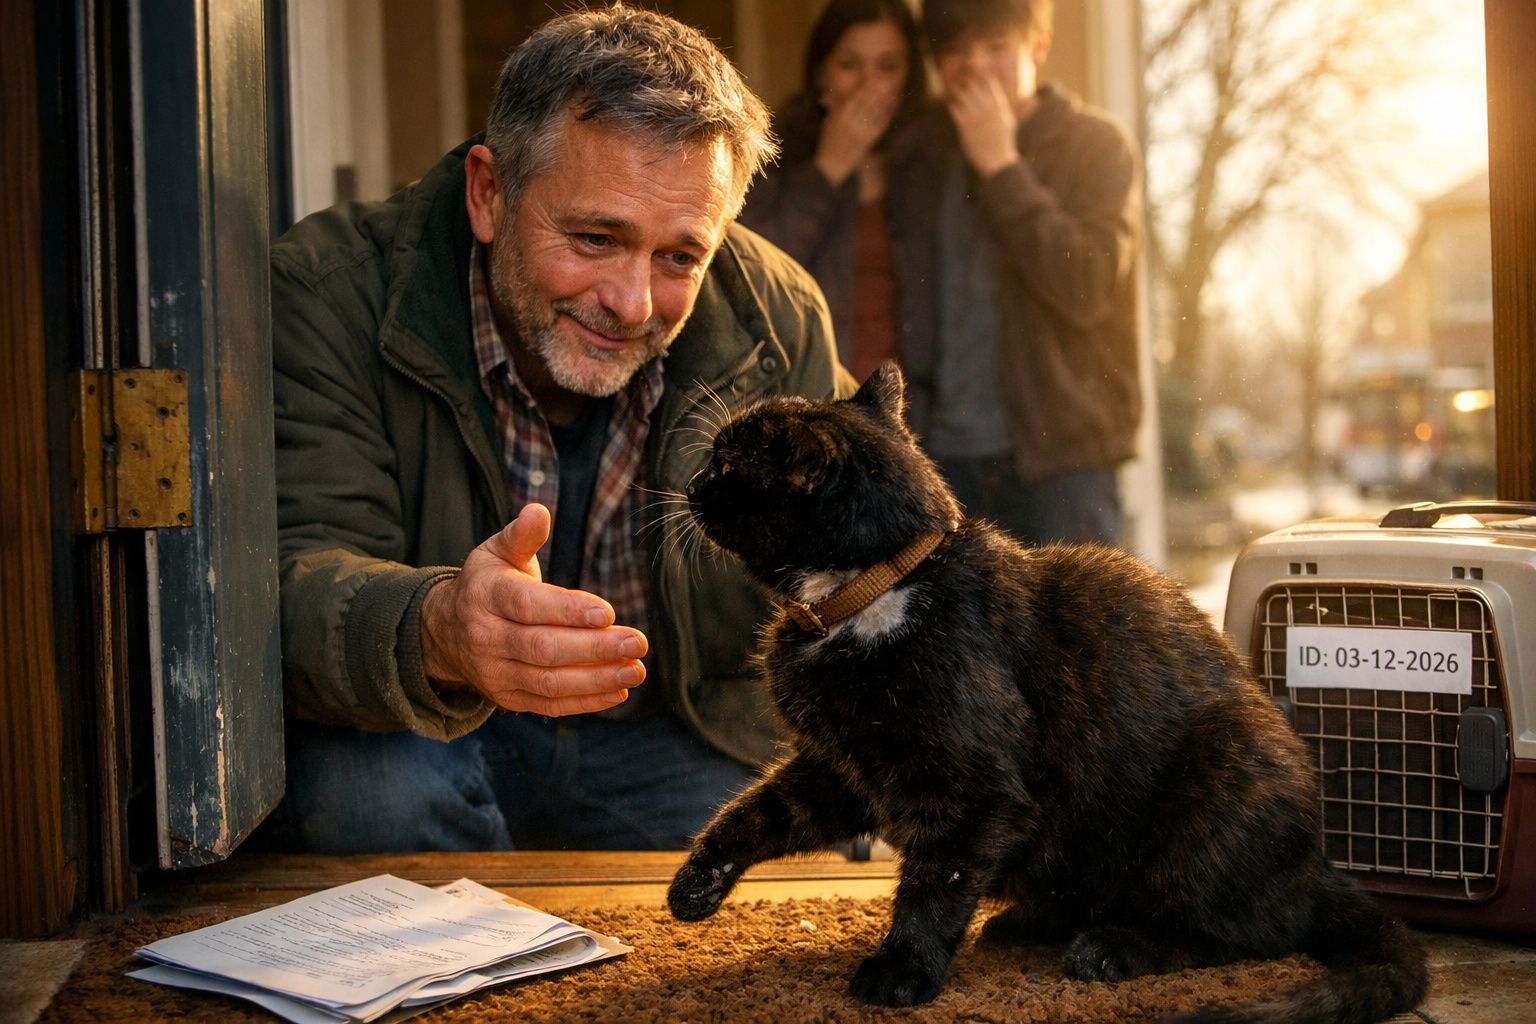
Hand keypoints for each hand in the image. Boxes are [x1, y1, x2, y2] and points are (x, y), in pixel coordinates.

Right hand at [419, 503, 645, 714]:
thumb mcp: (497, 553)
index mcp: (485, 596)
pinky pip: (548, 705)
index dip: (568, 611)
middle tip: (637, 643)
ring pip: (548, 682)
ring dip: (596, 679)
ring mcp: (494, 672)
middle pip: (543, 648)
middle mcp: (485, 638)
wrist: (446, 631)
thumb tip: (538, 511)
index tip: (608, 613)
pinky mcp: (507, 698)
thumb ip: (521, 535)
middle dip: (594, 649)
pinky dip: (585, 702)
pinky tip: (618, 692)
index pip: (527, 605)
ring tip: (635, 670)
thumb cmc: (487, 584)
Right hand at [814, 78, 902, 184]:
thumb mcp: (828, 122)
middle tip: (886, 79)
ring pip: (875, 112)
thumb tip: (836, 93)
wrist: (832, 165)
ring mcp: (861, 132)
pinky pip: (879, 126)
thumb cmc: (828, 143)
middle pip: (867, 102)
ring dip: (884, 100)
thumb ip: (835, 107)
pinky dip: (886, 115)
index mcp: (840, 116)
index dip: (866, 86)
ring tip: (891, 89)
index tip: (873, 77)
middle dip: (877, 90)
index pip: (855, 97)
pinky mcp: (868, 141)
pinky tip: (891, 108)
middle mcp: (851, 122)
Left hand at [945, 71, 1019, 178]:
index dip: (981, 77)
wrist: (997, 161)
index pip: (989, 83)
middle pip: (974, 86)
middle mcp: (988, 109)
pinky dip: (952, 105)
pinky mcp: (965, 126)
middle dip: (967, 83)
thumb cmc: (1004, 142)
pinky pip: (954, 108)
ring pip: (962, 95)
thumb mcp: (1009, 121)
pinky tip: (952, 106)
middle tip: (962, 84)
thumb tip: (1033, 99)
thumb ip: (1010, 107)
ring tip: (957, 95)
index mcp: (999, 105)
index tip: (975, 76)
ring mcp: (976, 117)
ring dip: (959, 93)